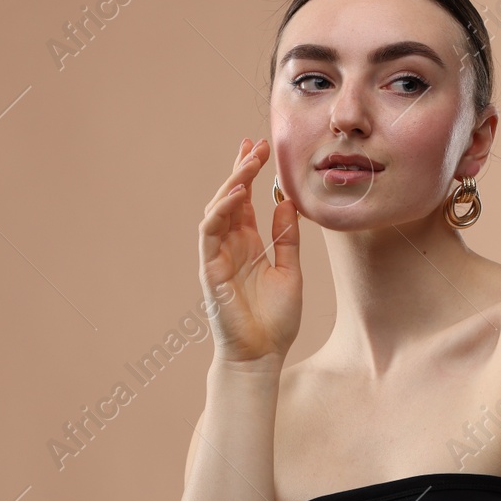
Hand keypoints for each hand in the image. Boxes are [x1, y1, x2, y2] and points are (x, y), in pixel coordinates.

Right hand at [198, 138, 302, 365]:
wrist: (262, 355)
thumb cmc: (275, 321)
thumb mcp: (290, 270)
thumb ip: (286, 238)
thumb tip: (287, 203)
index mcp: (249, 246)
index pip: (245, 203)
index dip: (250, 174)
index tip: (260, 148)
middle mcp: (230, 247)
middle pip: (229, 199)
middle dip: (240, 170)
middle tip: (254, 145)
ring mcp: (217, 257)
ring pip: (216, 211)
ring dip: (230, 185)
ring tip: (248, 163)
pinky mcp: (210, 271)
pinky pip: (209, 235)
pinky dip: (220, 213)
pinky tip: (235, 195)